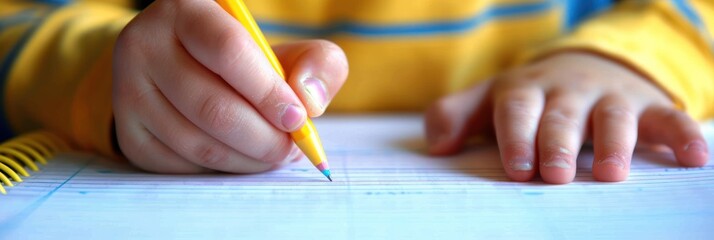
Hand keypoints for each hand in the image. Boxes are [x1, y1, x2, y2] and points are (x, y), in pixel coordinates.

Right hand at [112, 0, 347, 172]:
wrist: (188, 70)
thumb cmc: (248, 62)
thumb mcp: (287, 50)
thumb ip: (317, 64)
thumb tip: (310, 101)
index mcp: (184, 10)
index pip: (228, 52)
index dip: (268, 92)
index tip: (297, 118)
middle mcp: (144, 44)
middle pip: (212, 107)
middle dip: (264, 138)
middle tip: (290, 148)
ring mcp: (127, 90)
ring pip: (198, 143)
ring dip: (247, 159)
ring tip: (273, 154)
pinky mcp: (128, 131)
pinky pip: (183, 165)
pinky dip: (221, 169)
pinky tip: (241, 157)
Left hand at [425, 52, 707, 182]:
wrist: (582, 67)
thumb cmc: (529, 97)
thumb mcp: (489, 99)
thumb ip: (456, 116)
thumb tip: (436, 146)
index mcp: (525, 89)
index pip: (517, 108)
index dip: (517, 136)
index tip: (517, 168)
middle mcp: (568, 90)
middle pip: (562, 114)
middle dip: (558, 142)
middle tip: (554, 175)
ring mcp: (609, 96)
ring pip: (613, 115)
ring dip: (614, 142)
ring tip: (610, 174)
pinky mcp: (646, 105)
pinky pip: (668, 118)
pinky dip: (683, 135)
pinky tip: (695, 159)